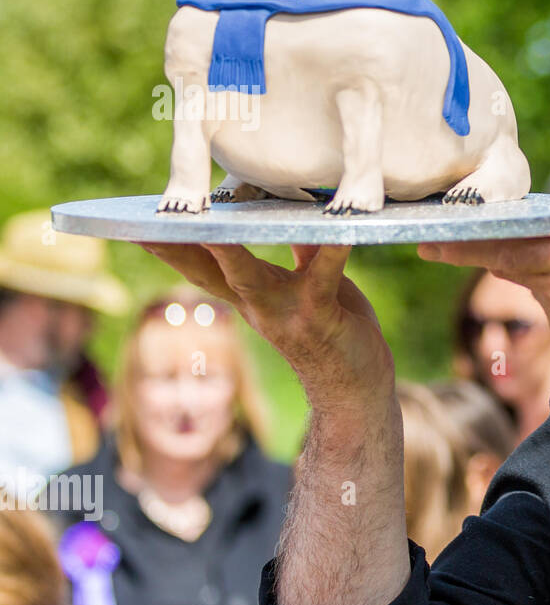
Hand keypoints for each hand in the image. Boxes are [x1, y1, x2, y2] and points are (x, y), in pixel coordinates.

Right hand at [134, 242, 393, 409]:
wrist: (356, 390)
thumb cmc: (337, 331)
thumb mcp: (313, 286)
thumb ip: (300, 252)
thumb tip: (292, 213)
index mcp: (251, 296)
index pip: (202, 266)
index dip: (170, 244)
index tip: (139, 219)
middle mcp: (258, 305)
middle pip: (207, 270)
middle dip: (176, 245)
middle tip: (147, 219)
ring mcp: (284, 311)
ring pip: (248, 275)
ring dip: (228, 250)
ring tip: (214, 222)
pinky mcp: (318, 314)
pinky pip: (322, 274)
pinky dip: (332, 249)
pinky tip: (341, 228)